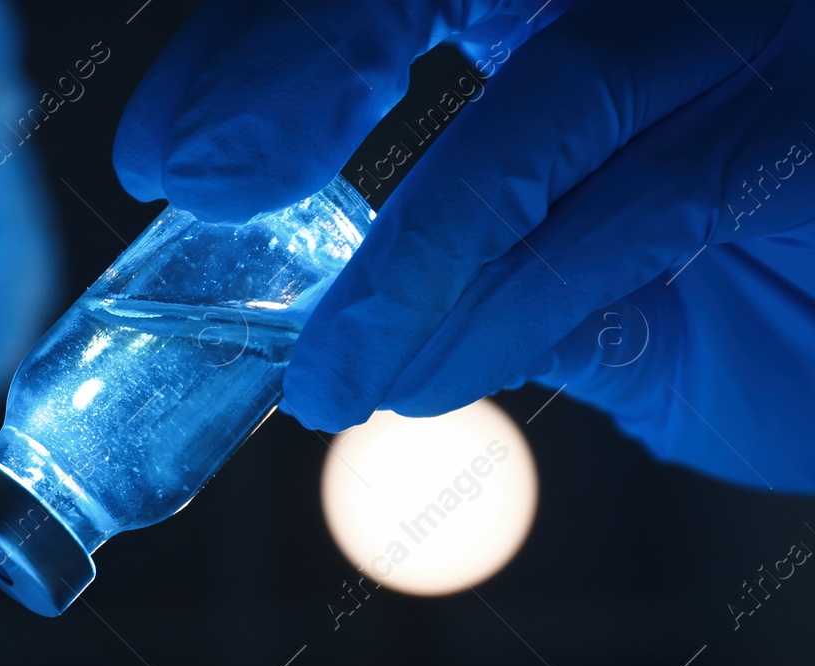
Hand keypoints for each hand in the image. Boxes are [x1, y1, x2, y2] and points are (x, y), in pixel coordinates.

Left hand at [116, 0, 814, 490]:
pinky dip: (512, 298)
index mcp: (578, 6)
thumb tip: (349, 320)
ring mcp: (746, 32)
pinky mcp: (810, 123)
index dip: (270, 56)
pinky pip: (638, 205)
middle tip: (199, 186)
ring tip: (326, 378)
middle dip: (304, 61)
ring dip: (406, 257)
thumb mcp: (609, 293)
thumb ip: (494, 276)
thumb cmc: (781, 306)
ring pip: (542, 106)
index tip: (165, 162)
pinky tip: (421, 376)